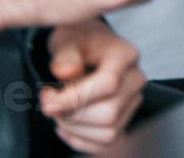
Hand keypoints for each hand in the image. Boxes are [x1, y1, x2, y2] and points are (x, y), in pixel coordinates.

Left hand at [39, 18, 146, 153]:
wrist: (88, 46)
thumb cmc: (79, 42)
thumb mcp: (67, 41)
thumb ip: (65, 56)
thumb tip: (66, 72)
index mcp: (125, 55)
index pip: (108, 84)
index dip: (74, 99)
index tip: (47, 101)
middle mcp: (135, 79)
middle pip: (109, 113)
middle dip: (72, 115)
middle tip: (51, 103)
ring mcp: (133, 100)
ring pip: (108, 132)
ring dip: (76, 129)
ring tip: (61, 112)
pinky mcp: (125, 117)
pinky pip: (106, 143)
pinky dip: (81, 140)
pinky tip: (67, 125)